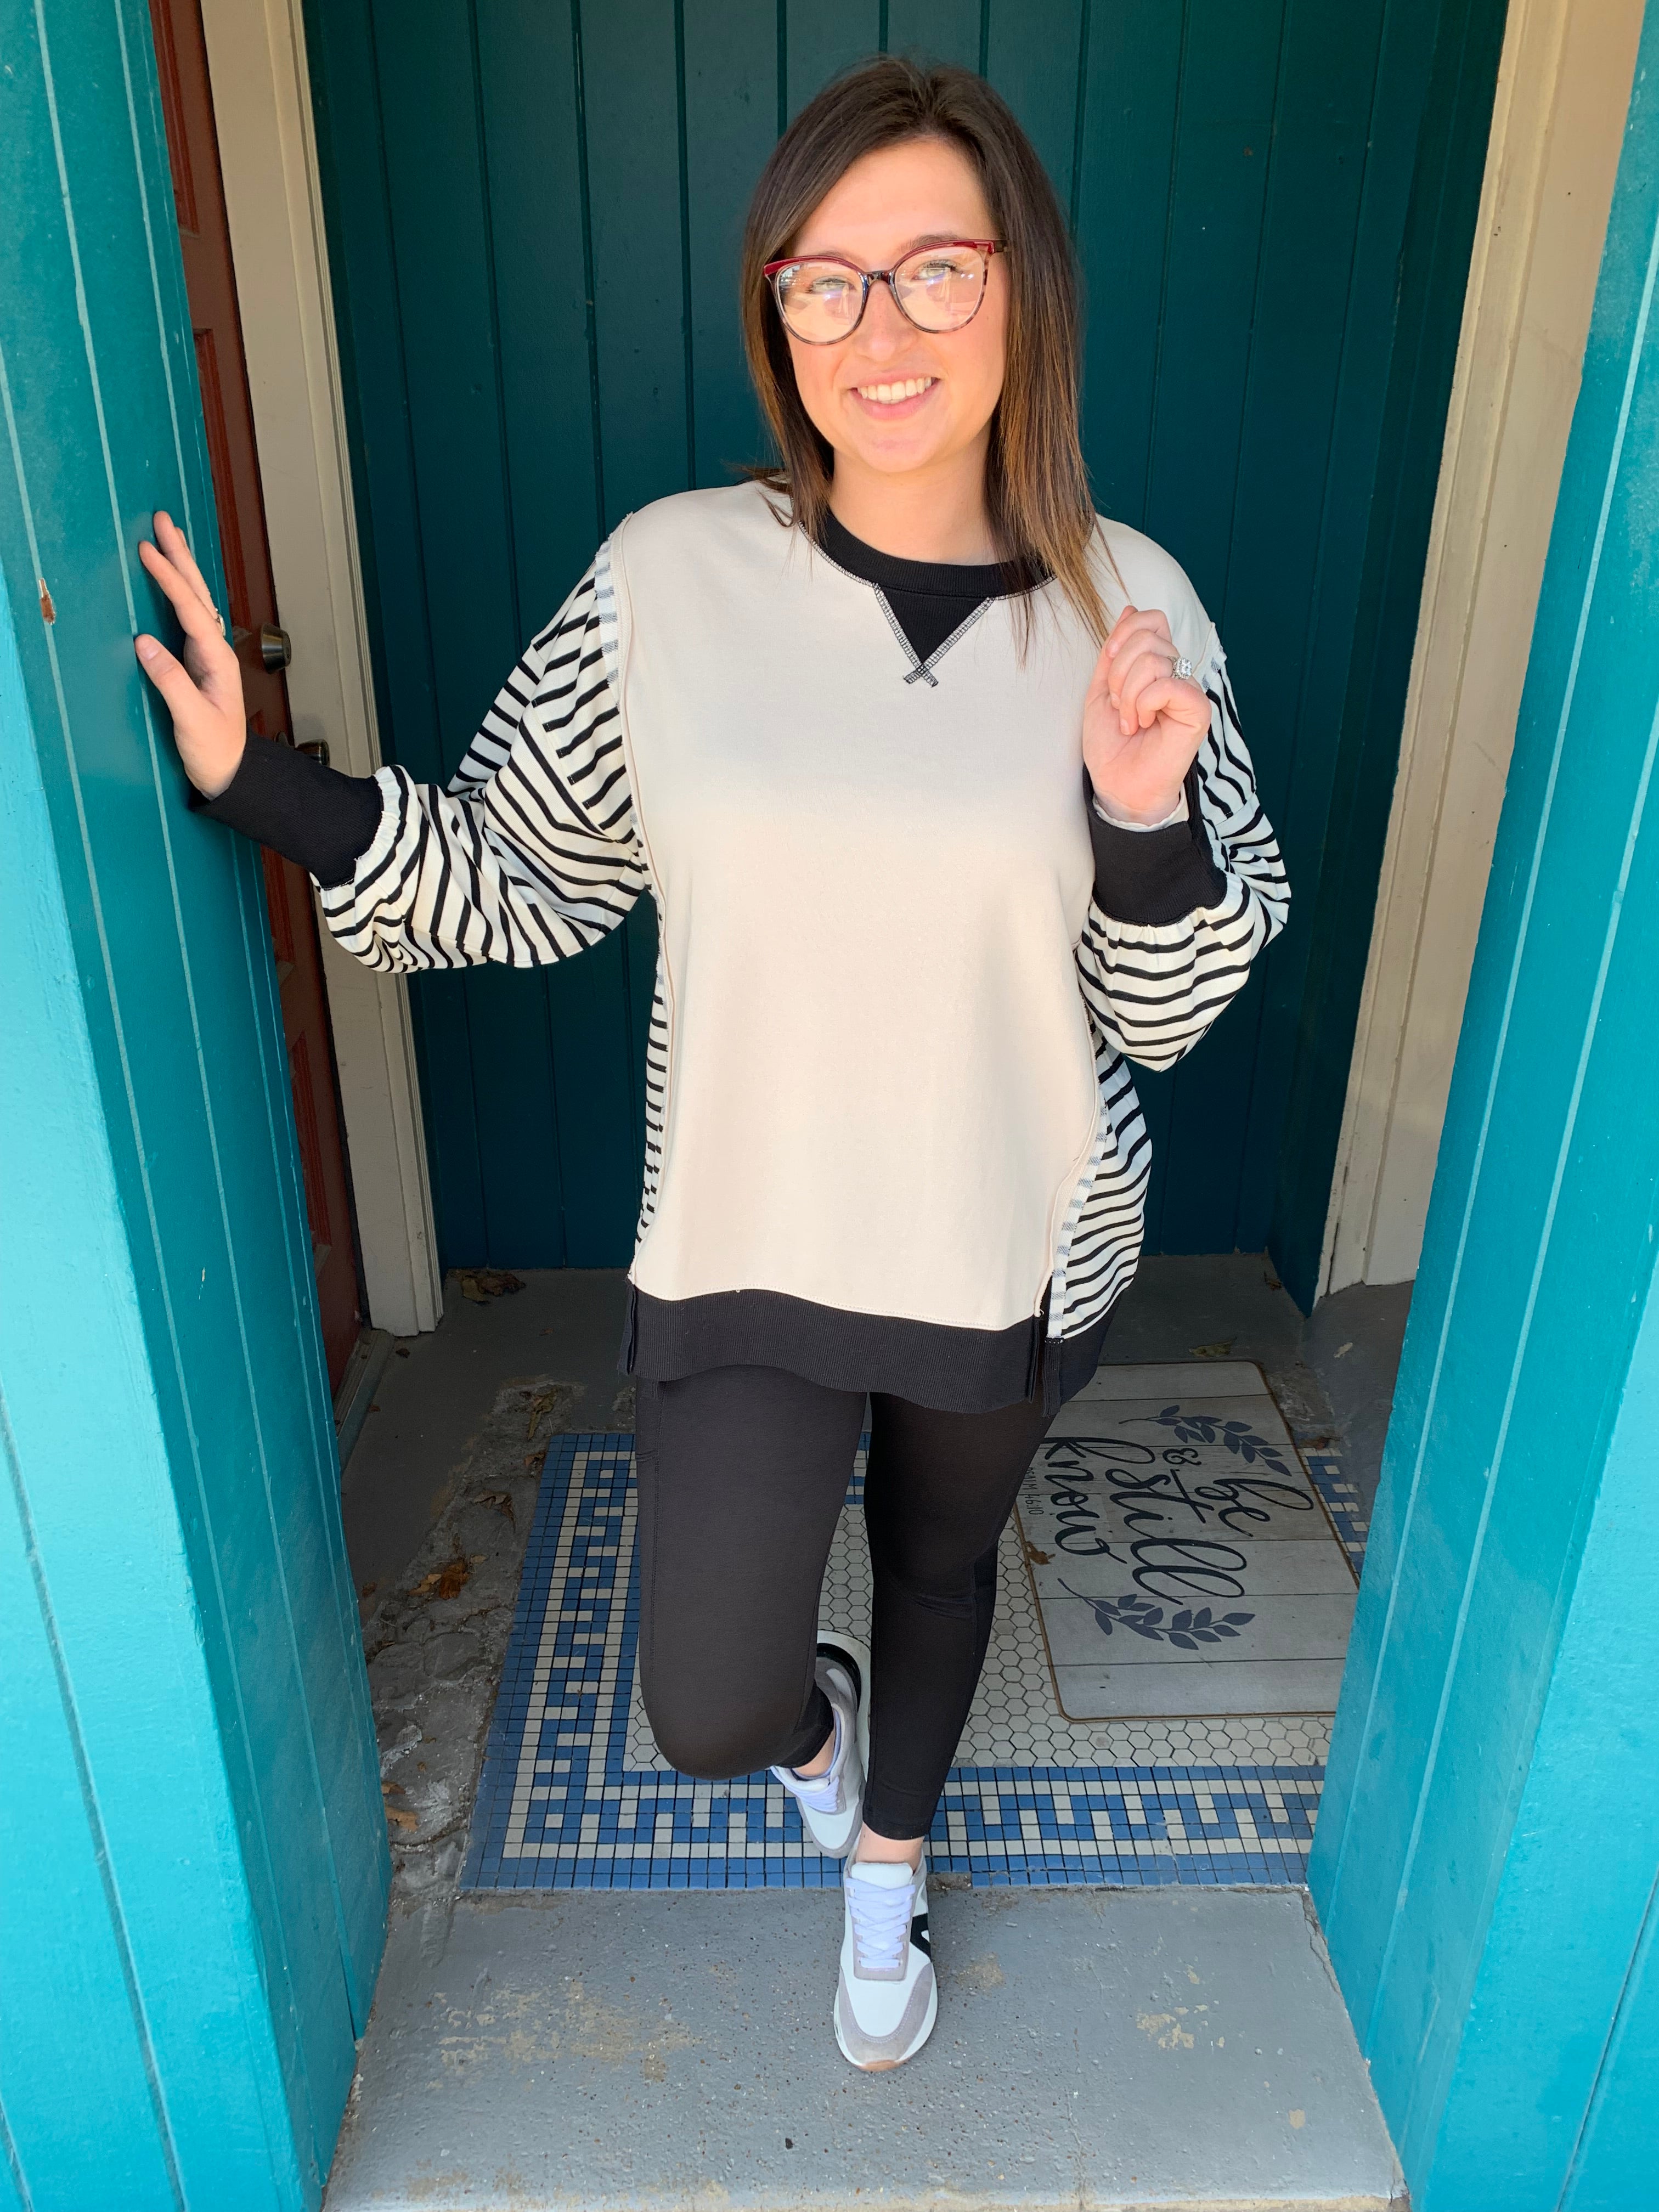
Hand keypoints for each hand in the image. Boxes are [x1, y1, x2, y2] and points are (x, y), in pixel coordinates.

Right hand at [134, 511, 246, 798]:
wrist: (232, 773)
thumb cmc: (215, 750)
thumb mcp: (191, 719)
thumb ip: (170, 681)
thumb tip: (143, 642)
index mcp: (217, 659)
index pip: (190, 608)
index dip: (169, 578)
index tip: (148, 551)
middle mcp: (216, 651)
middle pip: (197, 593)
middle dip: (180, 555)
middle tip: (162, 520)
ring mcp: (208, 655)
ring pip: (195, 601)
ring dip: (181, 567)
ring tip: (167, 536)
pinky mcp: (198, 662)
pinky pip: (188, 617)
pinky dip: (179, 592)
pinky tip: (173, 579)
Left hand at [1082, 604, 1209, 823]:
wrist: (1117, 785)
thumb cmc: (1112, 745)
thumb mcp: (1101, 689)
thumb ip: (1114, 651)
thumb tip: (1130, 608)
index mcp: (1156, 665)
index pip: (1151, 619)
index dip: (1123, 634)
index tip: (1107, 667)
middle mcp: (1177, 673)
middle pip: (1148, 636)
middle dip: (1119, 671)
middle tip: (1119, 705)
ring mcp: (1189, 690)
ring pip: (1154, 658)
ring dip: (1128, 693)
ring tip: (1130, 720)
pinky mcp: (1197, 709)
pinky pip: (1168, 684)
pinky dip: (1144, 704)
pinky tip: (1143, 724)